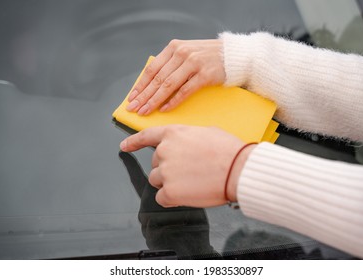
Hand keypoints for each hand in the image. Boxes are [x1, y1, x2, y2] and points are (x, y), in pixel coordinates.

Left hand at [120, 125, 253, 207]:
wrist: (238, 169)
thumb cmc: (228, 151)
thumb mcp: (206, 133)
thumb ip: (187, 139)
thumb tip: (186, 147)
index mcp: (173, 134)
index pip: (146, 136)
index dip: (133, 142)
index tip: (124, 146)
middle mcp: (164, 151)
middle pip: (155, 164)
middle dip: (168, 168)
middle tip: (188, 171)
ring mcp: (165, 172)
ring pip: (156, 180)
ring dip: (169, 183)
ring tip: (190, 182)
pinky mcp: (169, 192)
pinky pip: (161, 198)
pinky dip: (172, 198)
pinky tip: (187, 194)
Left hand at [126, 39, 224, 114]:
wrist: (234, 56)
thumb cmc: (208, 57)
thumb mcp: (186, 53)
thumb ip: (170, 64)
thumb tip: (152, 85)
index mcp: (174, 48)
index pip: (152, 69)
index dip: (140, 85)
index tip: (132, 98)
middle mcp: (182, 53)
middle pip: (157, 79)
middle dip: (144, 96)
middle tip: (134, 108)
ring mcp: (193, 63)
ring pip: (168, 85)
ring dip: (154, 100)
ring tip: (145, 111)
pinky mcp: (205, 75)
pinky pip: (185, 91)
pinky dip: (173, 101)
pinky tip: (165, 109)